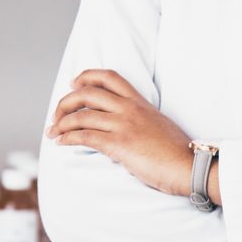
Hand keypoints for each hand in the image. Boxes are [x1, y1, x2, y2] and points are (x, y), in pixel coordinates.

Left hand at [47, 70, 192, 196]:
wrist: (189, 166)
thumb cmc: (177, 151)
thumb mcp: (158, 124)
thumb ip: (140, 119)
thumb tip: (124, 128)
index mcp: (140, 102)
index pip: (110, 77)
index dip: (87, 76)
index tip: (74, 83)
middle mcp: (129, 109)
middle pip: (88, 93)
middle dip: (66, 102)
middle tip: (57, 114)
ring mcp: (124, 125)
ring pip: (82, 115)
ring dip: (61, 124)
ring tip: (52, 133)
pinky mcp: (120, 144)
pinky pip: (85, 136)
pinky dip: (68, 138)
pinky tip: (61, 143)